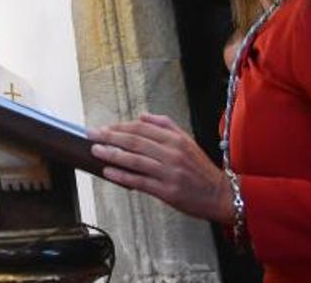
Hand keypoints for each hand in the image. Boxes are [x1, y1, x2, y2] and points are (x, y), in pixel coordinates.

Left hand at [88, 113, 234, 223]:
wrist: (219, 194)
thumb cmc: (200, 169)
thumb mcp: (187, 141)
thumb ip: (165, 125)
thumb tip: (142, 115)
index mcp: (176, 140)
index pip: (142, 128)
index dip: (120, 126)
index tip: (104, 127)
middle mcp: (172, 154)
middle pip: (135, 141)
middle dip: (110, 136)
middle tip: (91, 135)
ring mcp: (169, 172)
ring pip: (135, 160)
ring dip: (112, 154)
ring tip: (95, 150)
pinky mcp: (167, 191)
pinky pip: (140, 181)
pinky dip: (122, 176)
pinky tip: (108, 171)